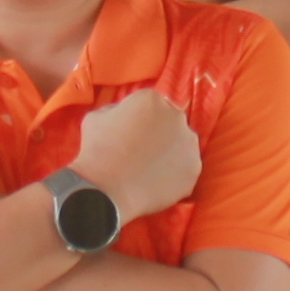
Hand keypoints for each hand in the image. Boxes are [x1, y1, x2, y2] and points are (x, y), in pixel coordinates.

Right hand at [70, 87, 203, 219]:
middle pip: (170, 120)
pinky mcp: (193, 169)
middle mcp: (176, 116)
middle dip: (159, 132)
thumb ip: (115, 111)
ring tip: (151, 169)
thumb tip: (124, 116)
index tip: (131, 132)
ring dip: (170, 151)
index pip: (150, 104)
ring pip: (182, 144)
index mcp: (152, 99)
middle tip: (142, 150)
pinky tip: (158, 182)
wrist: (107, 190)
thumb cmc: (97, 151)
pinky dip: (175, 174)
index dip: (140, 118)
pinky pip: (185, 168)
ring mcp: (188, 144)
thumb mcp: (96, 118)